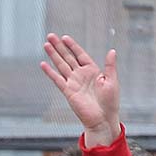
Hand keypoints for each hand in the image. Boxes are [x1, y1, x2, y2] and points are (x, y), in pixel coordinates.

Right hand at [40, 33, 120, 147]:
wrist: (102, 119)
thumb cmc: (110, 102)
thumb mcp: (112, 81)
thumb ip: (110, 66)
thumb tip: (112, 51)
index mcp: (92, 70)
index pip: (80, 54)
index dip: (72, 46)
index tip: (65, 37)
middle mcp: (81, 75)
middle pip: (68, 57)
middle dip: (59, 46)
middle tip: (51, 36)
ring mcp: (73, 83)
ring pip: (61, 65)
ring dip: (53, 55)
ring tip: (46, 44)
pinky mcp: (68, 92)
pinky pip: (57, 79)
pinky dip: (50, 72)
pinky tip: (43, 64)